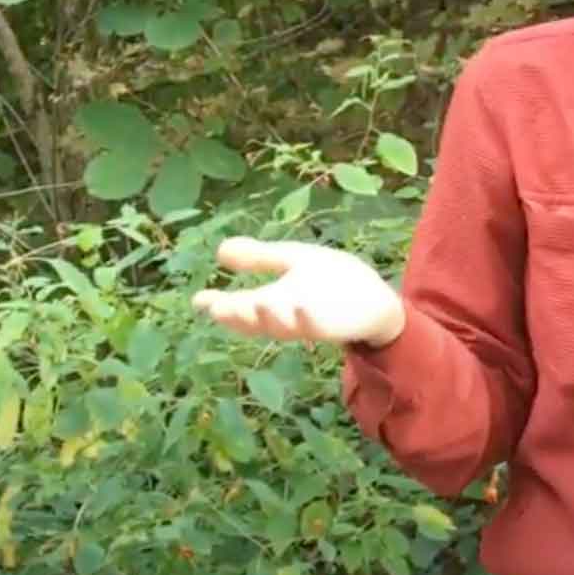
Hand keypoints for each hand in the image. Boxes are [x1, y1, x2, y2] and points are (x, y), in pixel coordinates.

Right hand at [191, 237, 406, 346]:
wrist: (374, 299)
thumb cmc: (332, 282)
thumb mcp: (292, 262)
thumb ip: (260, 258)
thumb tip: (220, 249)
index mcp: (271, 301)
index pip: (237, 305)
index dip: (217, 304)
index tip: (199, 299)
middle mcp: (284, 315)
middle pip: (255, 320)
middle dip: (237, 316)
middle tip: (218, 309)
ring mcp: (307, 321)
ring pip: (282, 326)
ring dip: (268, 318)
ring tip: (256, 305)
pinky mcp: (332, 325)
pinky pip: (316, 325)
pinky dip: (307, 318)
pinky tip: (299, 307)